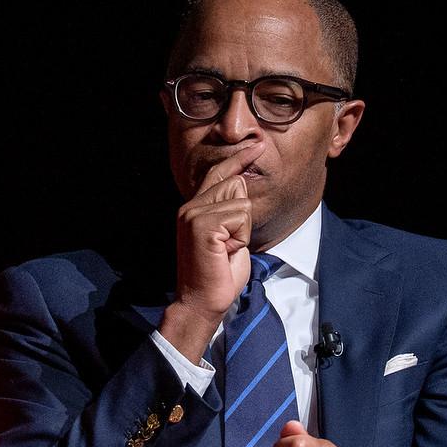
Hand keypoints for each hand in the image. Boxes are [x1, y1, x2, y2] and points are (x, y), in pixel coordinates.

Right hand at [160, 146, 262, 362]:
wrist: (202, 302)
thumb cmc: (218, 274)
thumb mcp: (228, 236)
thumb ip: (231, 211)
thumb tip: (241, 183)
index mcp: (193, 209)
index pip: (218, 174)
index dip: (238, 159)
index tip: (256, 145)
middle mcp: (190, 207)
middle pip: (235, 184)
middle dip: (243, 215)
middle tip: (228, 244)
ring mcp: (193, 214)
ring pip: (241, 201)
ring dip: (242, 228)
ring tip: (226, 249)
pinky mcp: (202, 224)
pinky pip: (240, 215)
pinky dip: (240, 236)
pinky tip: (225, 251)